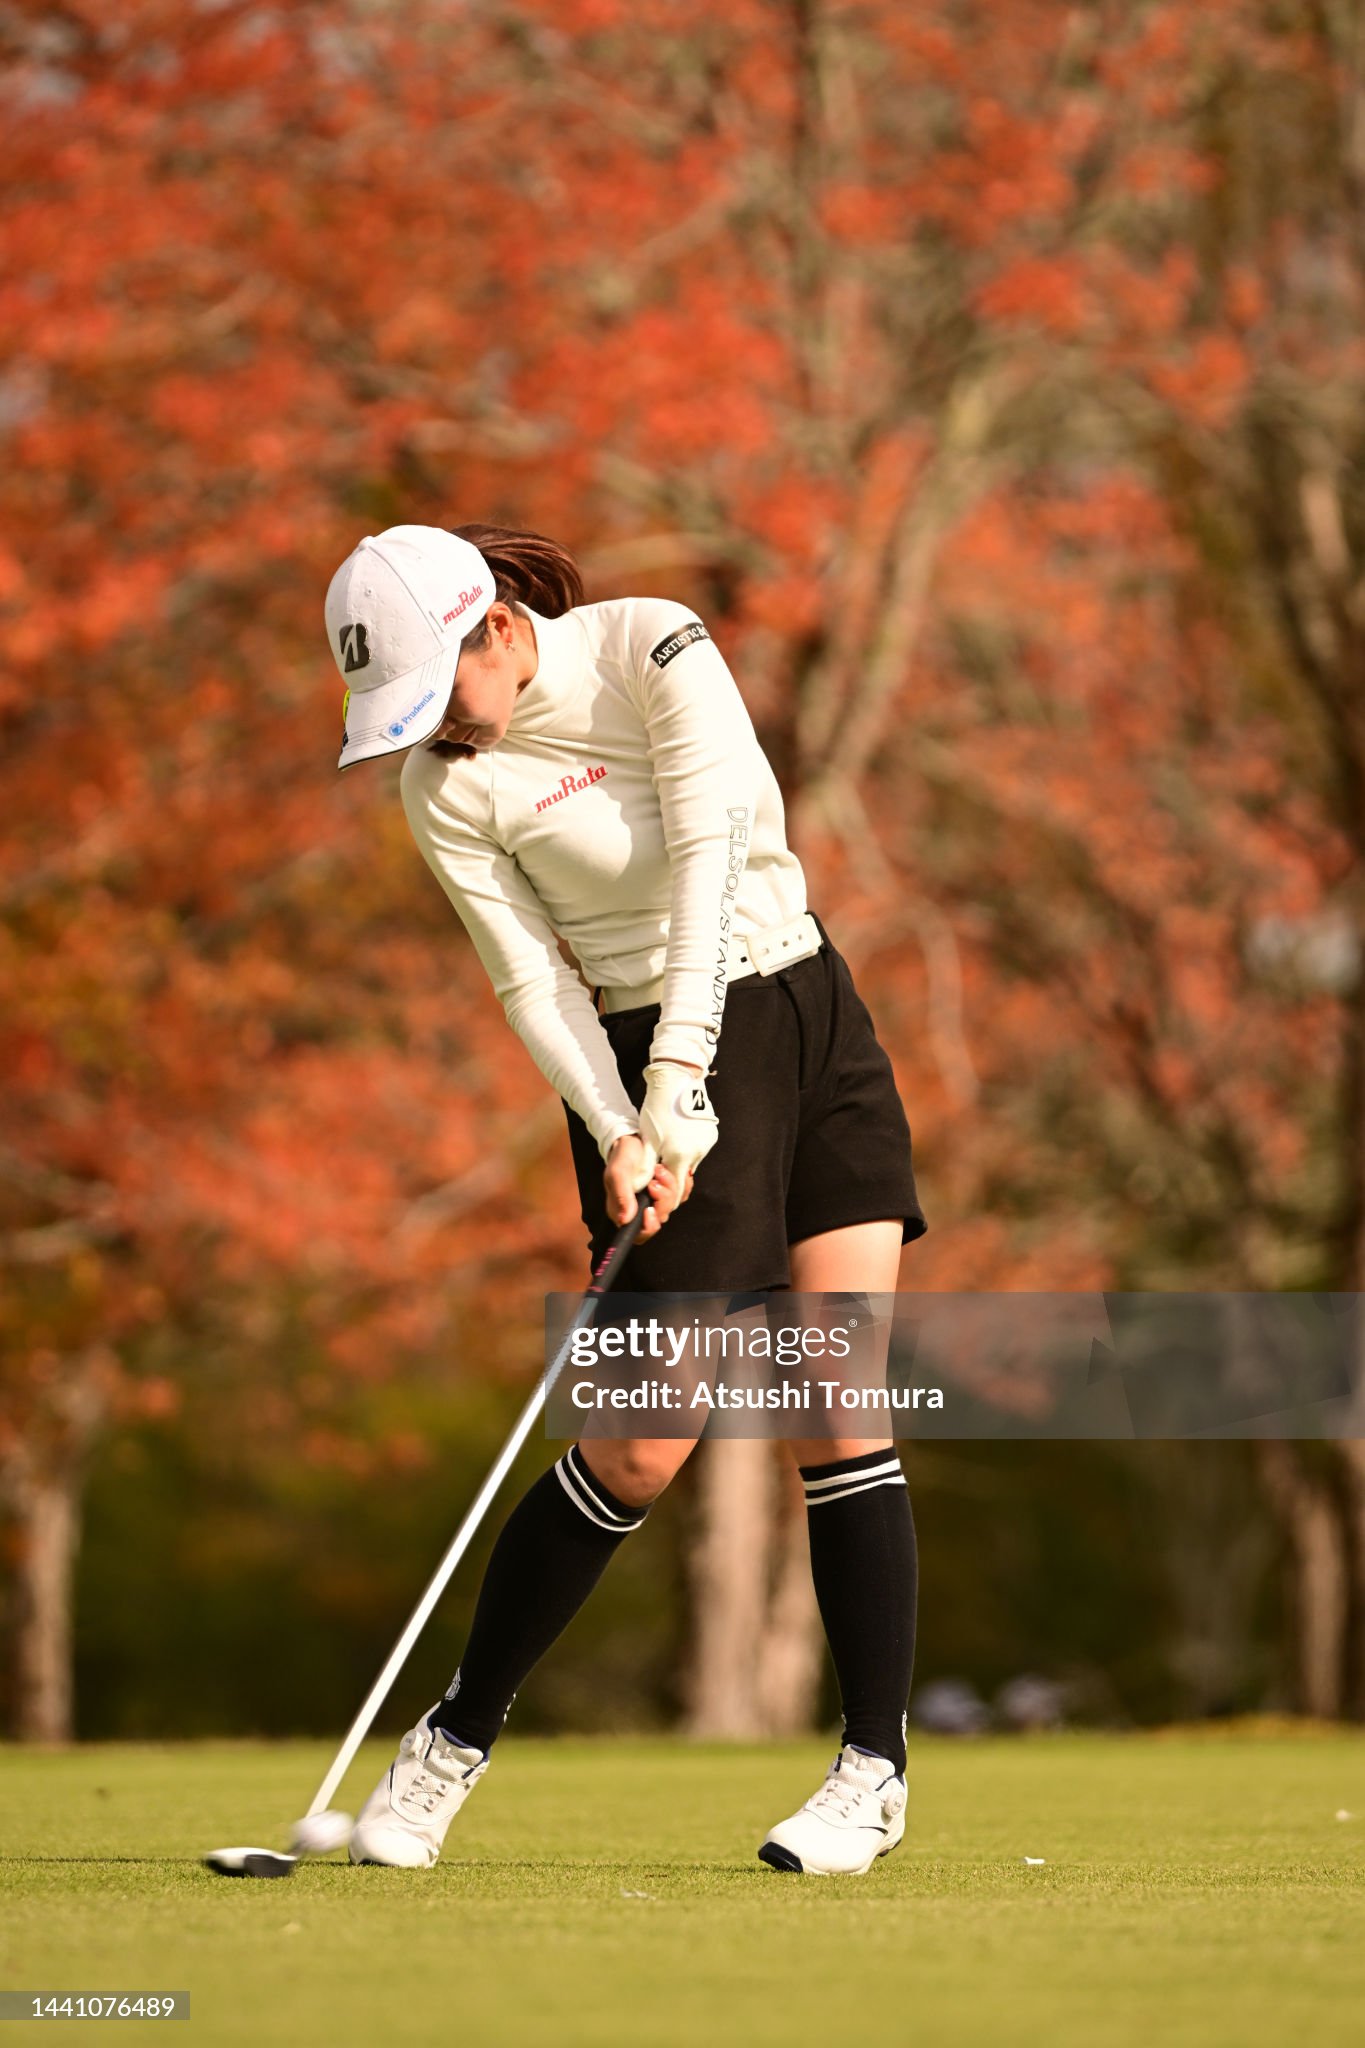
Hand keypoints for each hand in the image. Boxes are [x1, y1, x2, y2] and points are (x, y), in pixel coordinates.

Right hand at [604, 1135, 693, 1240]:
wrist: (633, 1138)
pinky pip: (682, 1194)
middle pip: (660, 1219)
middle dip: (662, 1199)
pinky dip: (681, 1182)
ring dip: (670, 1186)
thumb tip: (625, 1220)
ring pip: (672, 1205)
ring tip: (660, 1168)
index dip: (648, 1226)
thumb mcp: (618, 1173)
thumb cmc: (622, 1156)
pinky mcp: (668, 1189)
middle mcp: (641, 1208)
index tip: (650, 1208)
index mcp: (624, 1210)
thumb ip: (621, 1196)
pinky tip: (671, 1170)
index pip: (640, 1234)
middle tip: (655, 1178)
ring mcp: (656, 1199)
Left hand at [637, 1060, 718, 1188]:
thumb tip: (644, 1185)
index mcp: (680, 1156)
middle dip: (671, 1173)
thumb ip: (647, 1166)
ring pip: (691, 1161)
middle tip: (657, 1161)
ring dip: (679, 1159)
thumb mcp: (647, 1139)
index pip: (677, 1189)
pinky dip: (688, 1147)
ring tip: (667, 1142)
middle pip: (684, 1174)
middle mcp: (697, 1152)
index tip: (656, 1186)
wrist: (677, 1080)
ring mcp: (706, 1143)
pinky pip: (698, 1148)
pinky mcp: (711, 1134)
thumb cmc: (658, 1108)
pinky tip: (678, 1133)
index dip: (666, 1192)